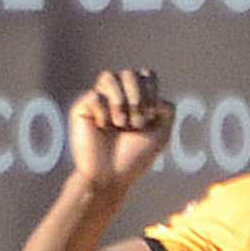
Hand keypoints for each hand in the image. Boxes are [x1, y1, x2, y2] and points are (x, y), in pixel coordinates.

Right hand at [70, 69, 173, 189]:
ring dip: (121, 103)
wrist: (110, 177)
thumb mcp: (161, 136)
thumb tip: (154, 95)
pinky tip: (102, 128)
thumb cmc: (134, 159)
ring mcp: (98, 100)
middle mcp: (117, 96)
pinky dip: (104, 113)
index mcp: (137, 100)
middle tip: (136, 124)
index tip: (150, 117)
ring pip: (109, 76)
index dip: (151, 92)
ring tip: (120, 125)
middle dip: (138, 99)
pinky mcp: (82, 107)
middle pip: (130, 73)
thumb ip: (167, 110)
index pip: (146, 75)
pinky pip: (95, 95)